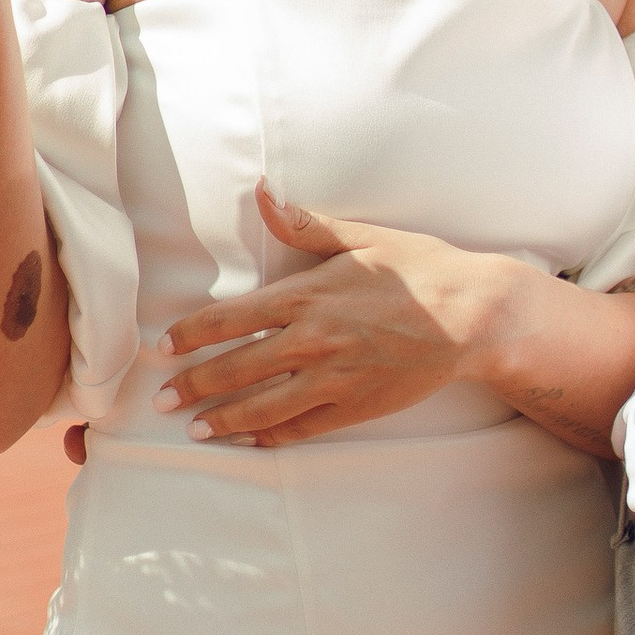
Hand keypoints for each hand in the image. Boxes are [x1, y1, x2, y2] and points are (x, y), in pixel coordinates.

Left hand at [153, 185, 514, 445]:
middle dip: (194, 385)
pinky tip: (251, 443)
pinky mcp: (357, 405)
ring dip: (225, 419)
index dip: (191, 336)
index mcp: (307, 296)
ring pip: (265, 406)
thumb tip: (263, 192)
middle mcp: (314, 340)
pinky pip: (304, 426)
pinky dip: (273, 437)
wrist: (471, 314)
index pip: (230, 320)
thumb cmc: (417, 267)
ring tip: (196, 428)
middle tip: (163, 398)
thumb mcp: (360, 237)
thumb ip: (304, 224)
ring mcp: (335, 378)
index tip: (163, 346)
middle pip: (237, 368)